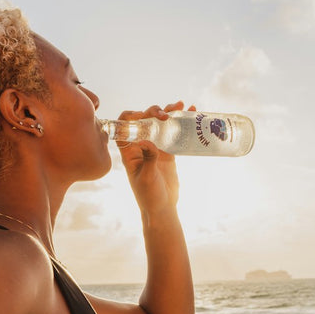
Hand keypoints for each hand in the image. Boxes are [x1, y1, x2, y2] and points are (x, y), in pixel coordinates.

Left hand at [117, 101, 195, 220]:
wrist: (162, 208)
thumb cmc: (149, 196)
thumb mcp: (147, 178)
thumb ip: (148, 159)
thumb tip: (147, 141)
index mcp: (129, 151)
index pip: (124, 126)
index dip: (131, 116)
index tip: (144, 115)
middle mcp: (140, 146)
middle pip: (144, 120)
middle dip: (154, 112)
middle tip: (166, 114)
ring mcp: (155, 147)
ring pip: (159, 124)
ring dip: (169, 112)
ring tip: (182, 106)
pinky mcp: (168, 151)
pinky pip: (173, 133)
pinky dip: (180, 122)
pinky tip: (190, 113)